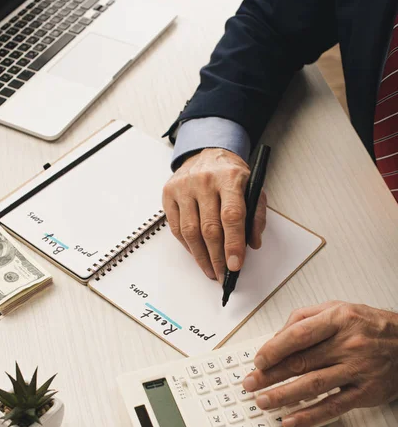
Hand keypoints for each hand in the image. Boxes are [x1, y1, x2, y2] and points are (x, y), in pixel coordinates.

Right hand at [162, 148, 266, 281]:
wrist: (208, 151)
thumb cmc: (231, 174)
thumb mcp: (253, 188)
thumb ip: (256, 216)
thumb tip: (253, 244)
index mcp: (230, 177)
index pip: (231, 216)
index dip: (233, 244)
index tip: (235, 265)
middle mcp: (204, 181)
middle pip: (209, 228)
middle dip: (217, 257)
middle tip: (222, 274)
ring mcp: (184, 187)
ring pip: (190, 231)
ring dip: (201, 256)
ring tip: (210, 270)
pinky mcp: (169, 194)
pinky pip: (176, 227)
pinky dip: (188, 246)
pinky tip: (197, 255)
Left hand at [242, 301, 397, 426]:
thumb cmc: (370, 326)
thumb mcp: (338, 309)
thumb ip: (305, 318)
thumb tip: (277, 337)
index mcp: (339, 319)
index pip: (298, 335)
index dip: (274, 349)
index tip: (258, 360)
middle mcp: (349, 344)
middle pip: (301, 362)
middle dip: (270, 375)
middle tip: (250, 384)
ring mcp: (358, 369)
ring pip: (313, 385)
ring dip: (283, 396)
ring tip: (263, 401)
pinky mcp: (365, 392)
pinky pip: (332, 406)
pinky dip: (309, 415)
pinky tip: (290, 419)